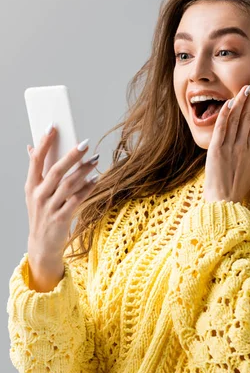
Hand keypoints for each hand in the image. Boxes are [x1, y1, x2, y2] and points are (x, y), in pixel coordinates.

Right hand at [25, 126, 99, 261]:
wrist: (42, 245)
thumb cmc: (41, 215)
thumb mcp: (34, 193)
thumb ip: (36, 171)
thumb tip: (30, 147)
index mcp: (30, 186)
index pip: (35, 160)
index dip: (44, 142)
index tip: (52, 126)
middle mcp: (38, 195)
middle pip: (56, 170)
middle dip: (72, 155)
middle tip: (85, 143)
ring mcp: (49, 207)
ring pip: (68, 184)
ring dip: (84, 170)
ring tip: (96, 159)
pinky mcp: (61, 218)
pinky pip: (77, 199)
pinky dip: (87, 188)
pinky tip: (96, 179)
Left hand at [203, 77, 249, 203]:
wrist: (224, 202)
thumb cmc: (238, 187)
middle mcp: (242, 145)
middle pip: (249, 116)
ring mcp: (229, 147)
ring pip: (236, 119)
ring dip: (241, 101)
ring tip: (247, 86)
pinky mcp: (216, 150)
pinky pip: (222, 129)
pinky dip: (225, 115)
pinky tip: (229, 102)